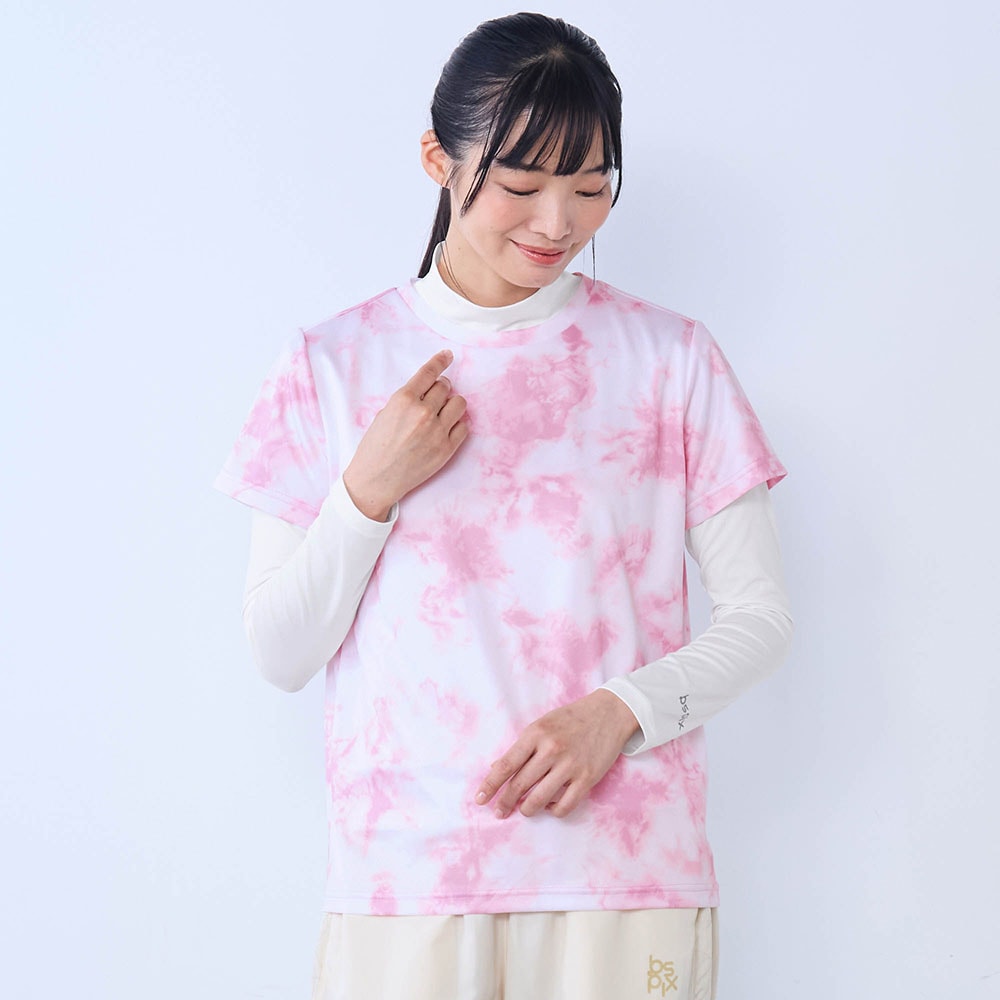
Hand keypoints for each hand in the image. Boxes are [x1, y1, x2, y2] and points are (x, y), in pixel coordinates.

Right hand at [342, 349, 468, 519]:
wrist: (375, 480)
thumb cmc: (375, 446)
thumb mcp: (384, 413)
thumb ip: (408, 400)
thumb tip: (429, 391)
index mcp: (404, 400)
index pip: (429, 372)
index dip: (441, 360)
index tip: (448, 355)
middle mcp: (423, 412)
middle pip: (446, 387)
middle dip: (441, 389)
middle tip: (434, 397)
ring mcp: (437, 431)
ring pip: (460, 404)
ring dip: (452, 404)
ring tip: (442, 412)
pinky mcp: (446, 449)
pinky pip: (464, 427)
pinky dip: (457, 425)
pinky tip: (445, 429)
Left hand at [475, 689, 639, 819]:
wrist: (608, 713)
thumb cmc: (571, 719)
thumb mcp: (542, 725)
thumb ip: (521, 747)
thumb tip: (496, 770)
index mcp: (536, 734)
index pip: (506, 765)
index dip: (490, 785)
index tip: (480, 799)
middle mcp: (551, 749)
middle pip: (519, 785)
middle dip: (505, 802)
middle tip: (498, 812)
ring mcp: (570, 765)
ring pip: (539, 799)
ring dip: (527, 809)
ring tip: (525, 809)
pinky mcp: (587, 778)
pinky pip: (564, 806)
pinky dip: (554, 811)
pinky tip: (550, 806)